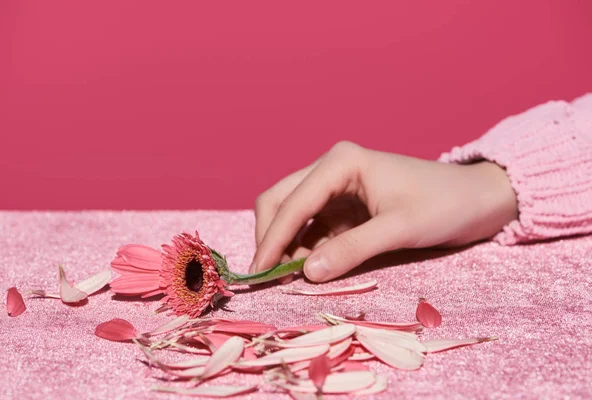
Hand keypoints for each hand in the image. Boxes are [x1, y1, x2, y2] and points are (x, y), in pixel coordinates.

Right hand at [250, 141, 517, 282]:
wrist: (477, 199)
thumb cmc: (444, 205)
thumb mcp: (399, 229)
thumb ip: (351, 250)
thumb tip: (305, 274)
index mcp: (341, 162)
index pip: (293, 202)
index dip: (272, 239)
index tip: (258, 274)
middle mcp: (331, 169)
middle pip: (280, 201)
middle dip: (270, 237)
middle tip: (265, 277)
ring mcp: (336, 188)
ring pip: (292, 215)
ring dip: (285, 245)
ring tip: (284, 279)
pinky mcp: (344, 206)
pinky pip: (312, 228)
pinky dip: (304, 248)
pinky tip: (307, 270)